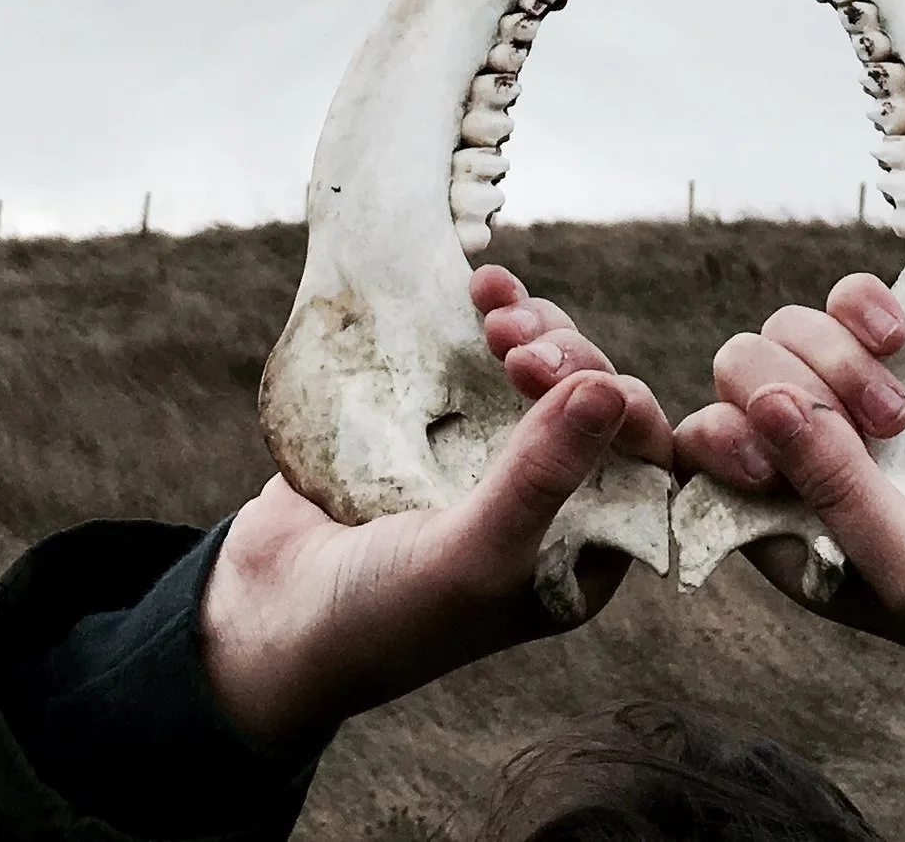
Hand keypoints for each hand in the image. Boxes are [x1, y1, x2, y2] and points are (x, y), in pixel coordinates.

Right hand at [203, 265, 670, 744]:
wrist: (261, 619)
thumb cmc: (380, 615)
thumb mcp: (471, 555)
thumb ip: (541, 476)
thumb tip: (613, 388)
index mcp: (580, 547)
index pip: (643, 462)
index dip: (624, 407)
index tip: (572, 376)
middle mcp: (548, 497)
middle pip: (594, 399)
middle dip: (568, 355)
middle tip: (514, 344)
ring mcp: (490, 451)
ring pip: (541, 364)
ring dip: (530, 325)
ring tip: (492, 306)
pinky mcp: (437, 417)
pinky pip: (479, 353)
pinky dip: (484, 315)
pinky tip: (476, 286)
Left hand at [674, 275, 904, 814]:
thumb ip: (834, 486)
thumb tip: (760, 401)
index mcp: (783, 531)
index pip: (696, 456)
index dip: (697, 431)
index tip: (721, 428)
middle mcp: (812, 471)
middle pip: (744, 374)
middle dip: (794, 379)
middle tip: (882, 428)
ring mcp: (864, 419)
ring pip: (795, 331)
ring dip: (837, 349)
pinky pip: (858, 308)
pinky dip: (867, 306)